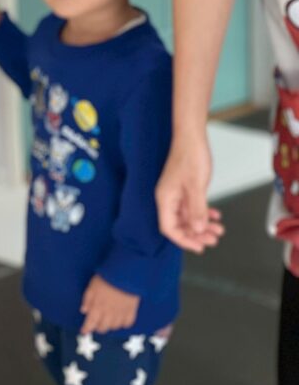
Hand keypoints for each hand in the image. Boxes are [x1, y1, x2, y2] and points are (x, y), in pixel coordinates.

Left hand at [80, 275, 139, 333]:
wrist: (125, 275)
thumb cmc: (106, 279)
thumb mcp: (91, 287)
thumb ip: (87, 300)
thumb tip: (84, 311)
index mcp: (97, 307)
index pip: (90, 323)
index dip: (86, 329)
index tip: (83, 331)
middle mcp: (109, 313)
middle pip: (103, 328)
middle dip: (98, 327)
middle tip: (96, 324)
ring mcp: (121, 313)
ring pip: (114, 327)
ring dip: (110, 326)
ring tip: (107, 321)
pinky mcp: (131, 311)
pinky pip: (127, 323)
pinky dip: (123, 323)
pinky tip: (120, 319)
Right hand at [155, 133, 223, 252]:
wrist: (191, 137)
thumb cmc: (190, 157)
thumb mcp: (196, 186)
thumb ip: (197, 209)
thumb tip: (197, 230)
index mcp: (165, 199)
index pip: (169, 228)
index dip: (183, 240)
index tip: (199, 247)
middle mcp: (168, 198)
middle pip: (179, 224)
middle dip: (196, 234)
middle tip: (213, 239)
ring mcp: (176, 193)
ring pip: (187, 217)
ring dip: (202, 225)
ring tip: (219, 229)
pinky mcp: (184, 188)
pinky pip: (192, 206)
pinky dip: (203, 213)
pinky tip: (215, 215)